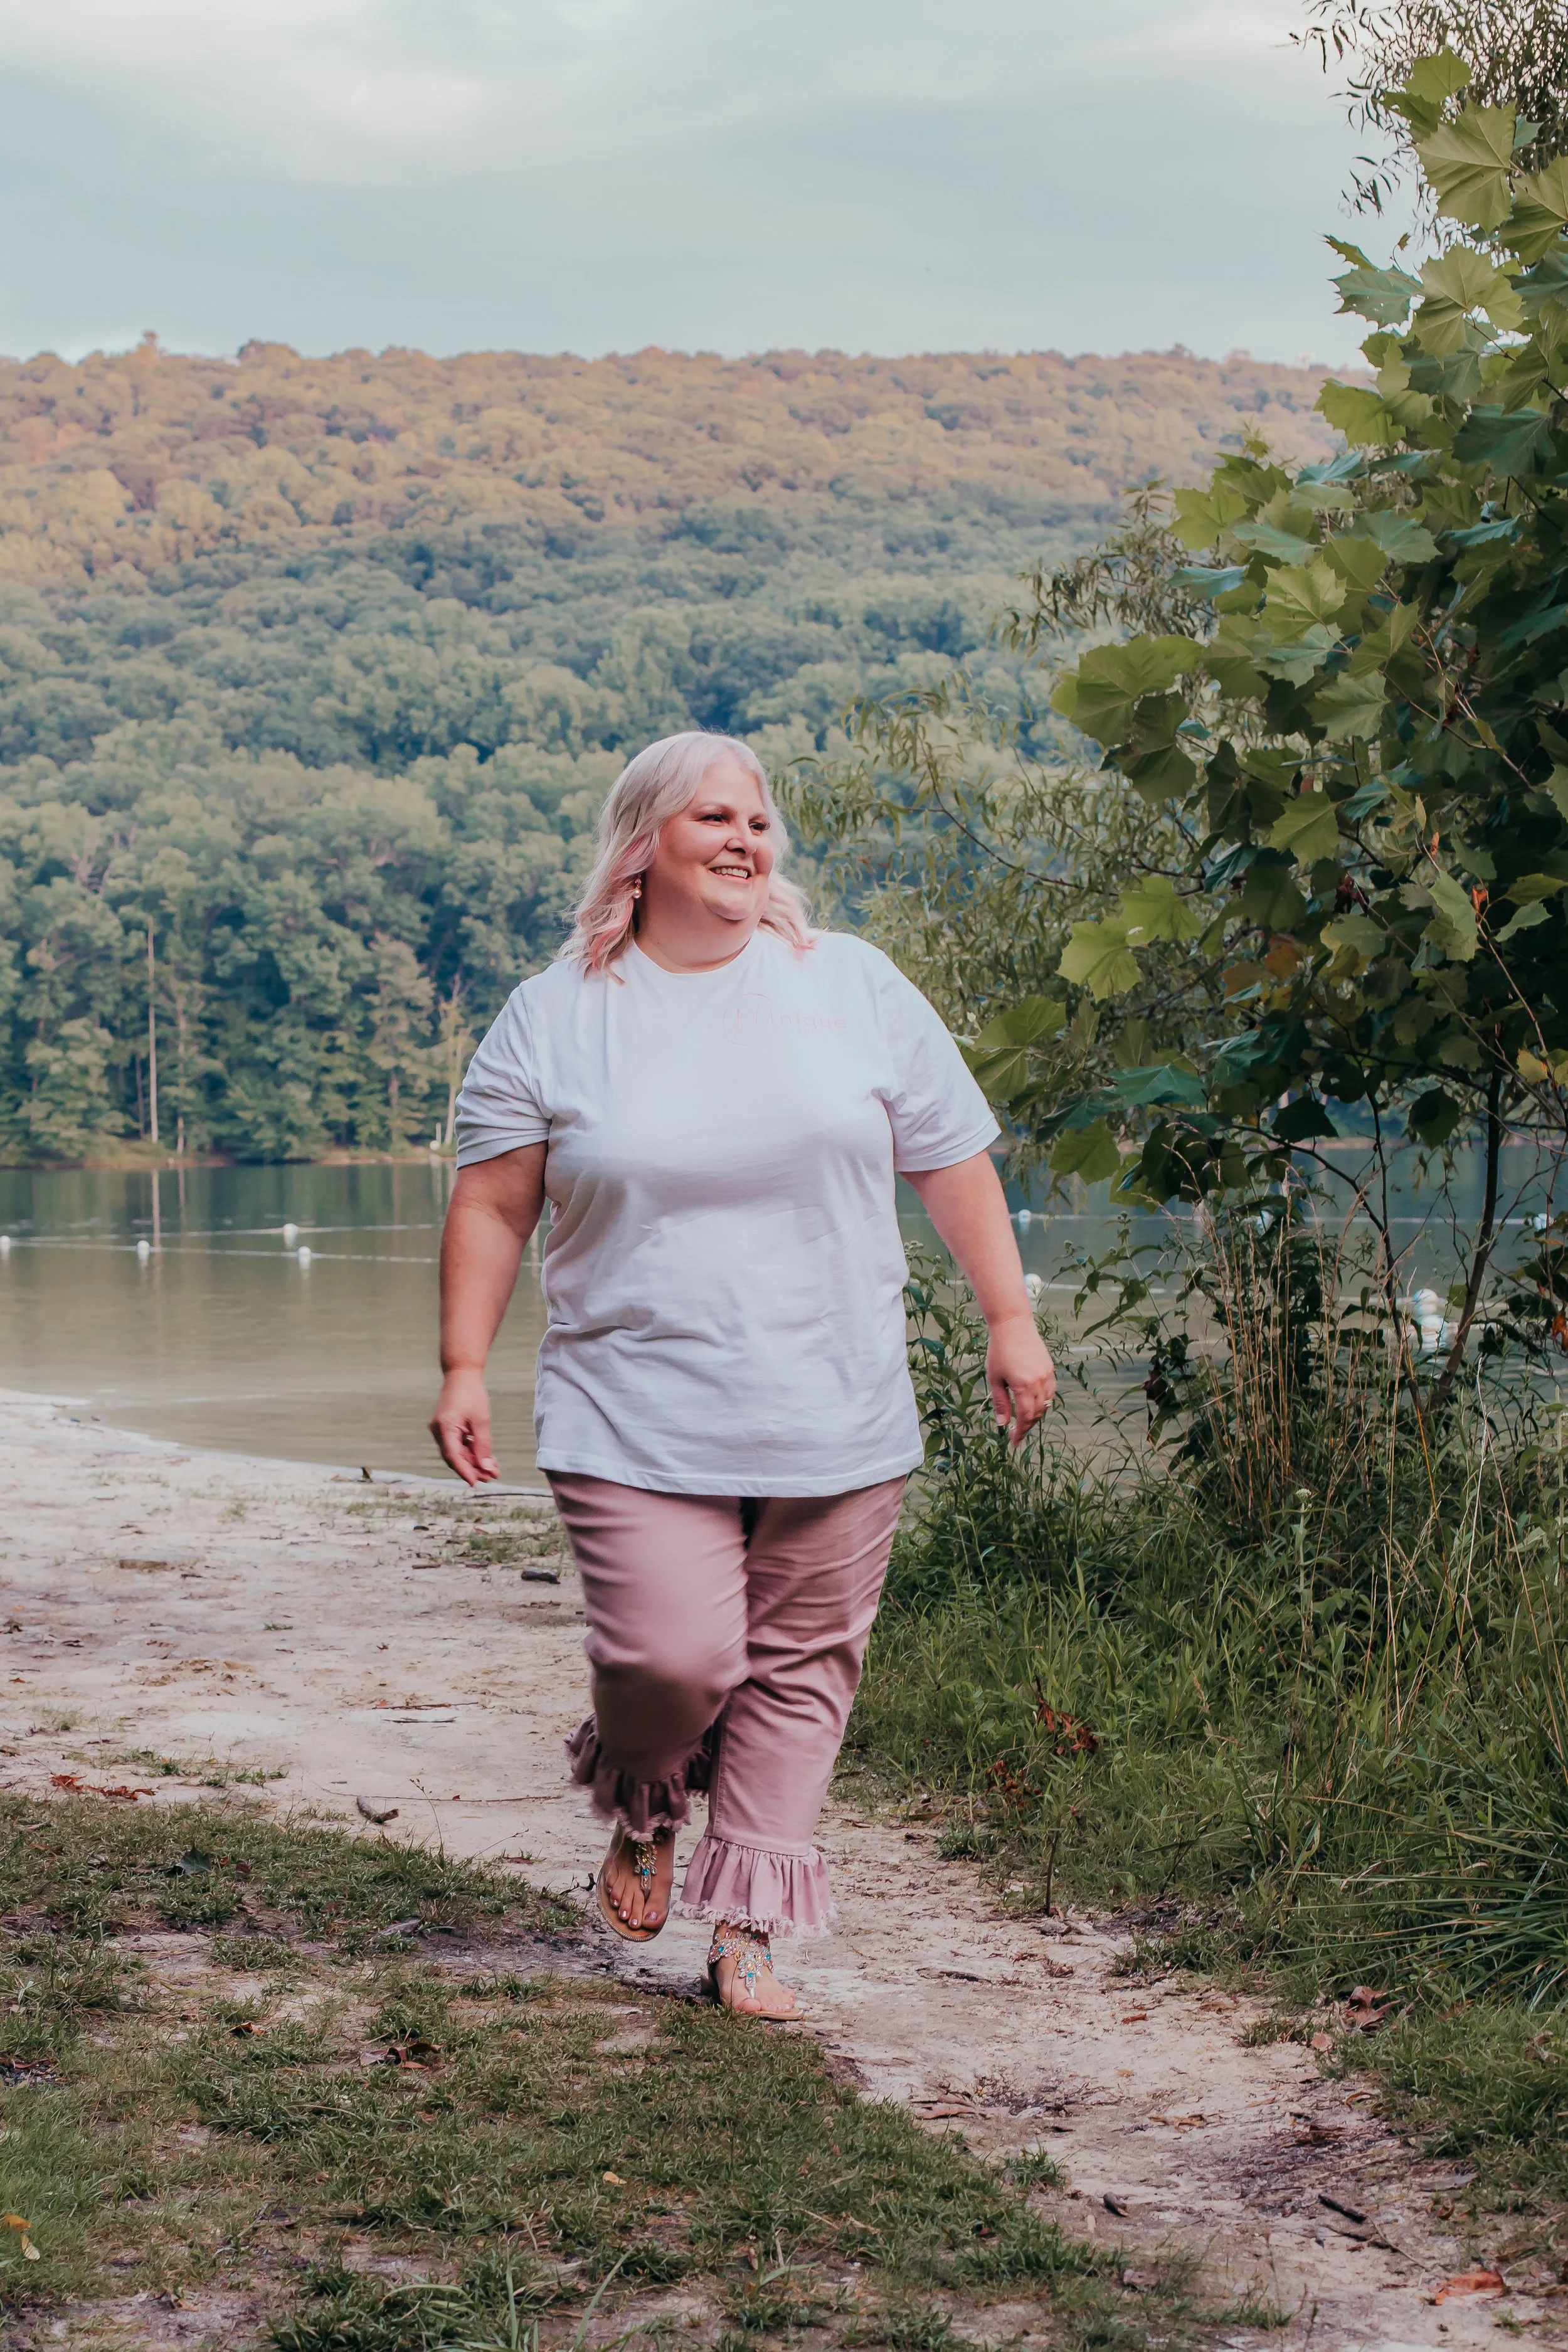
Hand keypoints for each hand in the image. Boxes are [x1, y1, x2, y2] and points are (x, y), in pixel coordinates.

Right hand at [429, 1365, 499, 1484]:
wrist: (461, 1373)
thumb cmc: (472, 1394)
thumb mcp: (482, 1420)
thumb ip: (483, 1445)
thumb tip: (486, 1467)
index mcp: (445, 1427)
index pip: (453, 1456)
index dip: (464, 1471)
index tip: (475, 1482)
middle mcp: (439, 1430)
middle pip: (454, 1457)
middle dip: (472, 1468)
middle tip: (491, 1477)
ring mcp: (440, 1429)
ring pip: (456, 1452)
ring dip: (472, 1461)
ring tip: (491, 1470)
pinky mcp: (446, 1427)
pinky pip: (456, 1444)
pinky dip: (469, 1451)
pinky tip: (484, 1458)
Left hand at [986, 1312, 1056, 1444]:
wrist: (1013, 1325)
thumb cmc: (999, 1351)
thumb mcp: (995, 1378)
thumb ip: (1000, 1402)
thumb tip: (1002, 1424)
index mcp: (1024, 1386)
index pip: (1025, 1417)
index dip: (1020, 1432)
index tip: (1014, 1442)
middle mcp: (1039, 1382)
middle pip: (1037, 1413)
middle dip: (1027, 1425)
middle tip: (1017, 1433)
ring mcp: (1047, 1375)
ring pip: (1047, 1403)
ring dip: (1036, 1414)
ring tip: (1024, 1419)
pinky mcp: (1050, 1368)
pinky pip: (1051, 1391)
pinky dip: (1044, 1401)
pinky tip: (1034, 1403)